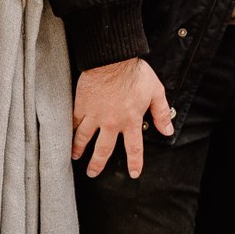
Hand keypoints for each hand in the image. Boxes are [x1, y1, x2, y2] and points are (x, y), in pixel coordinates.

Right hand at [71, 57, 173, 179]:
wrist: (112, 59)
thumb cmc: (135, 74)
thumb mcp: (155, 92)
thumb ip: (161, 113)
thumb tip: (168, 131)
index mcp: (131, 120)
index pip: (134, 148)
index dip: (135, 163)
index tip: (133, 174)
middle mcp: (111, 122)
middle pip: (103, 150)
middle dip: (97, 164)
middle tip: (93, 173)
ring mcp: (94, 116)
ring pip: (84, 138)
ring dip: (79, 150)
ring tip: (75, 157)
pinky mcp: (81, 106)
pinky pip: (73, 123)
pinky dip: (69, 131)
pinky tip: (67, 136)